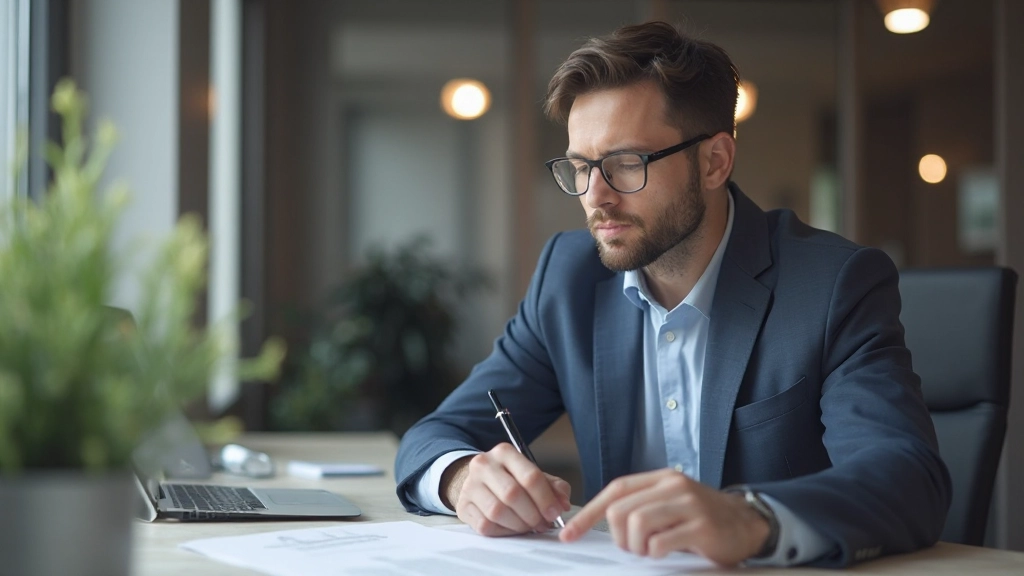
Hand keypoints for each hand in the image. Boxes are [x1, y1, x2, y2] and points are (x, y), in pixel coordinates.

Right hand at [440, 443, 570, 536]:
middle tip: (542, 524)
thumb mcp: (534, 476)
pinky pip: (485, 525)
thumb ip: (554, 487)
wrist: (480, 483)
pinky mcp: (463, 506)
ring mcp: (470, 486)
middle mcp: (484, 464)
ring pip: (497, 511)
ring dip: (519, 525)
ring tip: (528, 526)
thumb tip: (562, 504)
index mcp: (504, 452)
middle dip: (533, 514)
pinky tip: (511, 528)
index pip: (530, 476)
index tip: (555, 513)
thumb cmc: (511, 479)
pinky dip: (503, 531)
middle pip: (512, 494)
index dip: (546, 499)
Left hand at [559, 468, 768, 565]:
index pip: (615, 491)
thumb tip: (603, 523)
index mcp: (661, 479)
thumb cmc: (702, 518)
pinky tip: (665, 553)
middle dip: (618, 537)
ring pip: (637, 524)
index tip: (570, 533)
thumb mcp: (670, 504)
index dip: (589, 514)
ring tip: (649, 551)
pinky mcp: (701, 526)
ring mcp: (688, 504)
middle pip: (621, 510)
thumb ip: (642, 507)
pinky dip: (655, 553)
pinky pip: (660, 543)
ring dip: (636, 546)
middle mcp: (674, 486)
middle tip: (632, 548)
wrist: (748, 523)